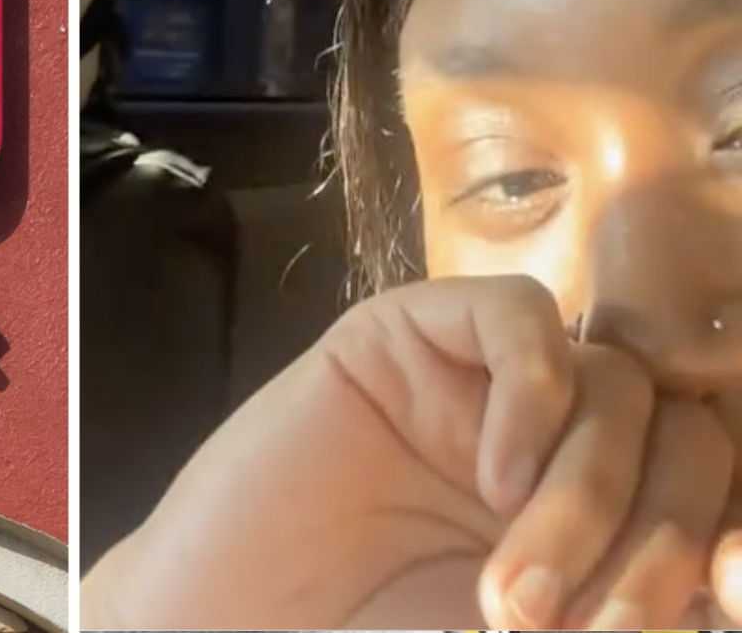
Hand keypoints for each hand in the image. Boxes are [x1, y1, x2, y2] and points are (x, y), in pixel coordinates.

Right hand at [78, 274, 735, 629]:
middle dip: (654, 542)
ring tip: (512, 592)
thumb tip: (720, 589)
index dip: (730, 543)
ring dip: (587, 495)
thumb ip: (624, 609)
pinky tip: (491, 472)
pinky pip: (518, 314)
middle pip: (688, 437)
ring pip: (616, 382)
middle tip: (562, 625)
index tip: (712, 604)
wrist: (224, 623)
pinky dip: (533, 390)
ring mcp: (481, 387)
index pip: (716, 491)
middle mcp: (555, 445)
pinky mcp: (404, 338)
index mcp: (601, 522)